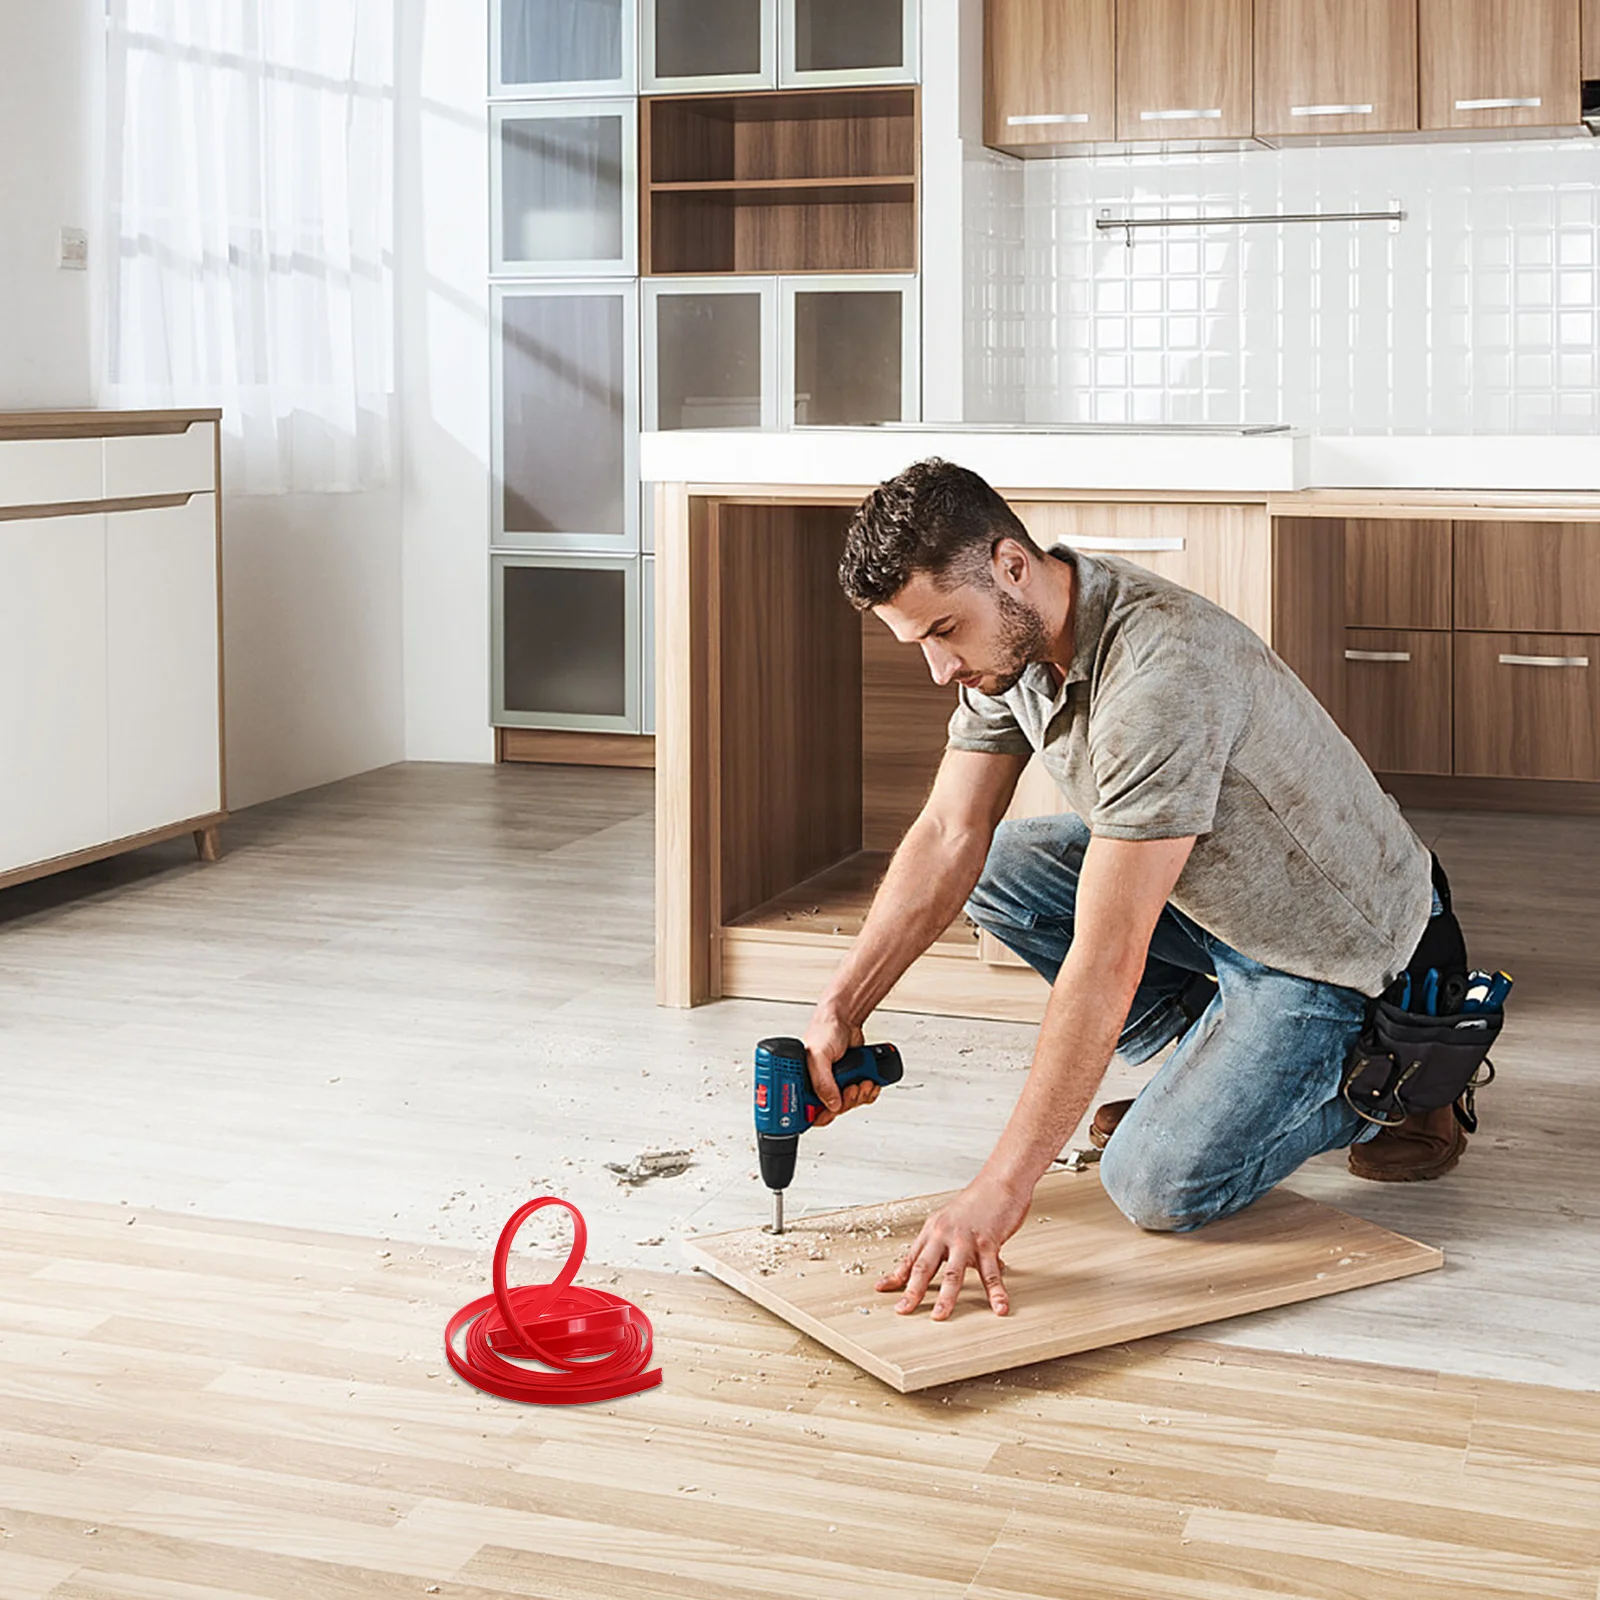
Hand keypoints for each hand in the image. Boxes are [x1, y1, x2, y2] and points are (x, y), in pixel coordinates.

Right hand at [800, 1009, 874, 1128]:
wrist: (846, 1019)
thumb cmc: (824, 1031)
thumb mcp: (818, 1056)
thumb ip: (822, 1082)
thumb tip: (832, 1105)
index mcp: (804, 1083)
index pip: (808, 1112)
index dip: (821, 1116)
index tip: (831, 1111)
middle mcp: (819, 1085)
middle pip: (833, 1111)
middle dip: (846, 1103)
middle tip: (850, 1089)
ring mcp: (836, 1084)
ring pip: (849, 1105)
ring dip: (859, 1096)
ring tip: (861, 1081)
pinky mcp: (851, 1080)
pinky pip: (861, 1097)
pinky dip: (868, 1092)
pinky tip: (869, 1082)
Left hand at [876, 1173, 1031, 1319]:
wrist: (999, 1182)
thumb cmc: (978, 1202)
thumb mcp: (954, 1222)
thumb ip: (952, 1247)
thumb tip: (958, 1269)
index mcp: (933, 1230)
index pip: (912, 1257)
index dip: (897, 1275)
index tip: (882, 1289)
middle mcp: (944, 1234)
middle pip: (925, 1267)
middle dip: (913, 1291)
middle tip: (903, 1310)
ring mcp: (966, 1239)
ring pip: (953, 1273)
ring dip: (946, 1298)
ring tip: (940, 1317)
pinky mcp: (988, 1242)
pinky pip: (991, 1272)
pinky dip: (996, 1292)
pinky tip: (999, 1306)